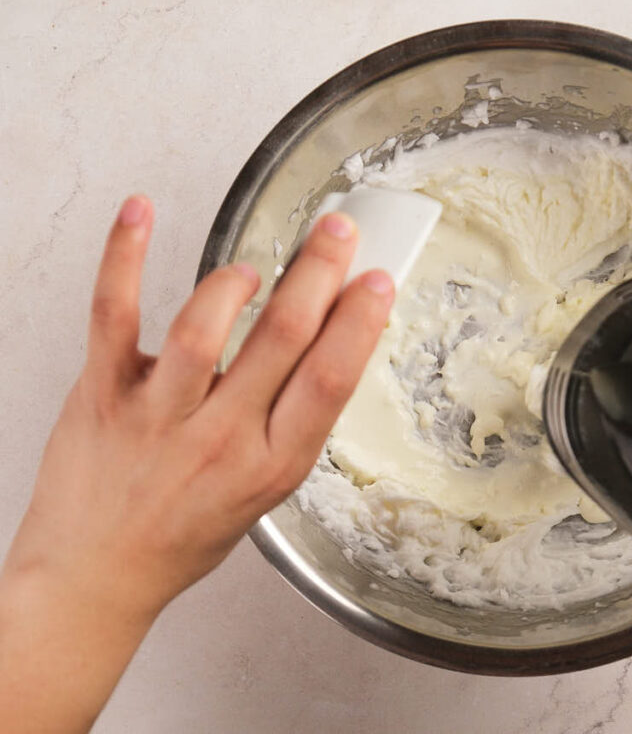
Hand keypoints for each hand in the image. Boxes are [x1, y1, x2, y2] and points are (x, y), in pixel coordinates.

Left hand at [0, 196, 392, 732]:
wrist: (97, 575)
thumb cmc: (186, 533)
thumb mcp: (266, 492)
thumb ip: (294, 423)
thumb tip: (331, 346)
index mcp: (271, 463)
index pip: (331, 379)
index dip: (360, 321)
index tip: (377, 281)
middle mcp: (220, 437)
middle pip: (281, 337)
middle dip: (319, 271)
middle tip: (337, 231)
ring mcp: (158, 413)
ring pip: (202, 327)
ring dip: (236, 279)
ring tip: (253, 268)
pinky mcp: (104, 392)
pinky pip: (112, 313)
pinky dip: (124, 256)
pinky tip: (140, 212)